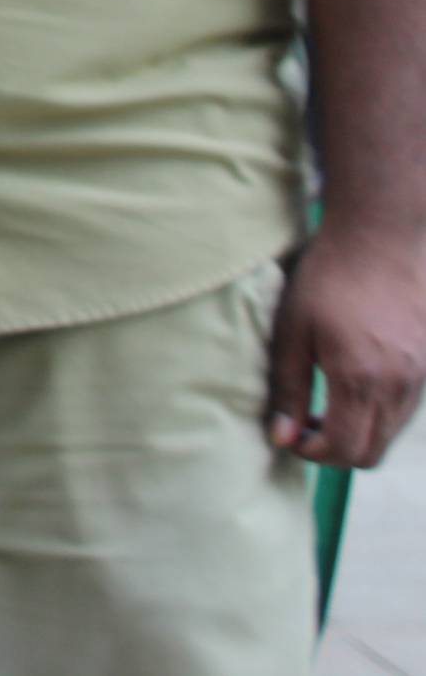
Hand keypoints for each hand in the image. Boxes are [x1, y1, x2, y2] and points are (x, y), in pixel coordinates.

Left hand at [268, 217, 425, 466]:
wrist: (379, 240)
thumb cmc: (326, 279)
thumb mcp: (292, 330)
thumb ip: (288, 388)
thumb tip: (281, 437)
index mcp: (359, 379)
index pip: (344, 448)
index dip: (312, 453)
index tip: (289, 436)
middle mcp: (397, 386)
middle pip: (371, 453)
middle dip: (334, 452)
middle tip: (303, 427)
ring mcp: (418, 378)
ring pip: (390, 434)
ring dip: (356, 434)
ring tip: (322, 408)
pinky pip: (403, 411)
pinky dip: (376, 415)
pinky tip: (350, 388)